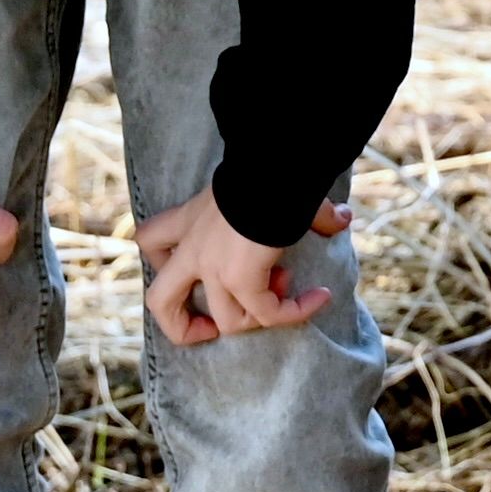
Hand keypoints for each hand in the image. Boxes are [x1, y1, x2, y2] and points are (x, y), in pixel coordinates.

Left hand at [141, 186, 349, 341]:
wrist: (270, 164)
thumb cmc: (267, 169)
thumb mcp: (264, 188)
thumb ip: (299, 210)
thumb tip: (341, 217)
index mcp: (189, 219)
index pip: (149, 243)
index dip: (165, 262)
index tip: (200, 266)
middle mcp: (193, 248)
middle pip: (160, 303)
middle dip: (183, 327)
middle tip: (215, 326)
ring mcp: (215, 268)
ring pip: (227, 322)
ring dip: (262, 317)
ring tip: (288, 291)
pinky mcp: (242, 280)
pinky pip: (268, 314)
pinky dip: (296, 312)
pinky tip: (320, 297)